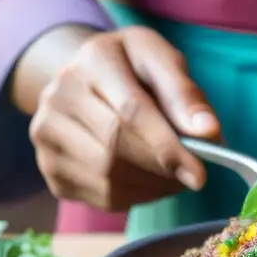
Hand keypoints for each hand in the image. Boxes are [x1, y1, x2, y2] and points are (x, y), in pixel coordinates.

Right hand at [15, 25, 220, 210]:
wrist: (86, 76)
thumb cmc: (134, 68)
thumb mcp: (162, 61)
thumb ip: (185, 94)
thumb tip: (209, 132)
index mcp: (94, 59)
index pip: (131, 110)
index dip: (167, 146)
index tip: (200, 174)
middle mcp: (59, 95)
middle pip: (116, 148)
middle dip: (163, 169)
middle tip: (194, 178)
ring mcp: (46, 133)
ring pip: (107, 177)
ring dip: (152, 186)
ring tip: (176, 177)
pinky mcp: (49, 166)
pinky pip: (99, 196)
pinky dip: (135, 197)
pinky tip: (150, 182)